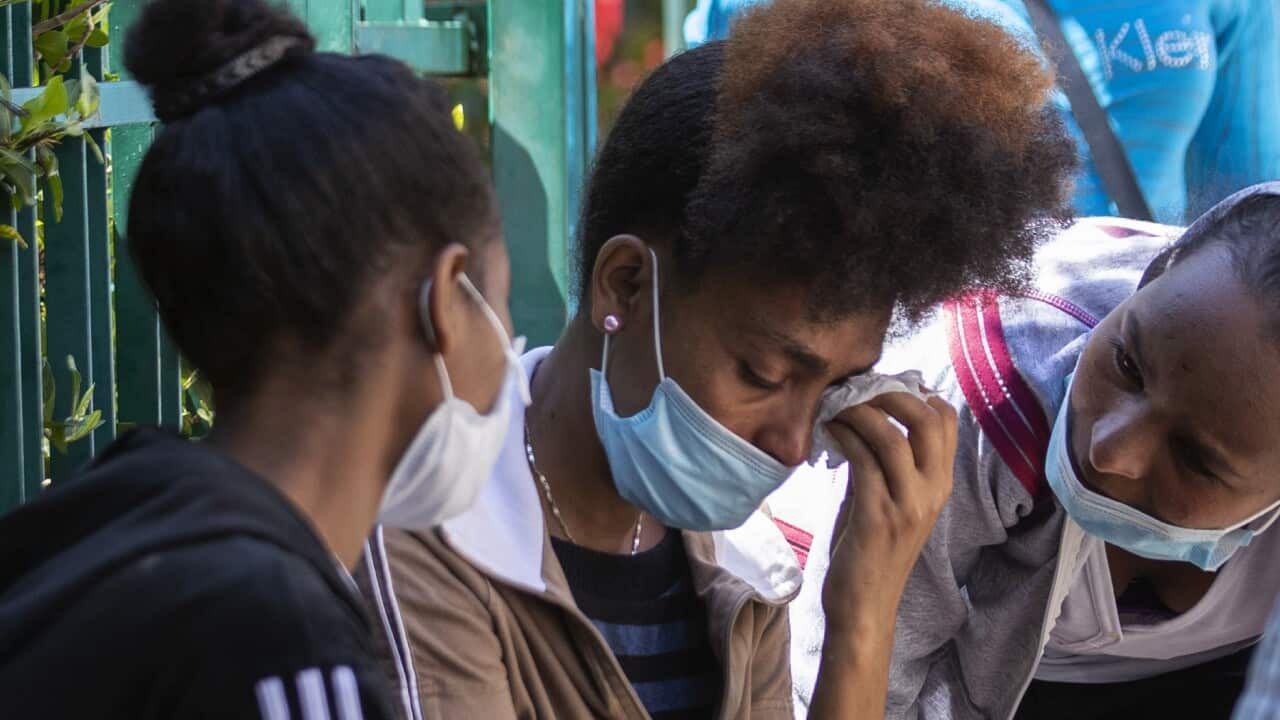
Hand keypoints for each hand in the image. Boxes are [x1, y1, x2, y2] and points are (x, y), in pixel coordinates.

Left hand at [821, 392, 957, 638]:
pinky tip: (829, 430)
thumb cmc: (869, 549)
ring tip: (836, 405)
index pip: (947, 420)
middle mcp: (932, 491)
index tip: (882, 385)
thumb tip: (861, 418)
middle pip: (927, 420)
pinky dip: (845, 437)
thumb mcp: (886, 498)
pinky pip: (864, 461)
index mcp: (939, 484)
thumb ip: (882, 462)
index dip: (917, 393)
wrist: (864, 604)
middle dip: (891, 394)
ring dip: (860, 412)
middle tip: (858, 388)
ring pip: (893, 437)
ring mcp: (909, 505)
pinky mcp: (879, 517)